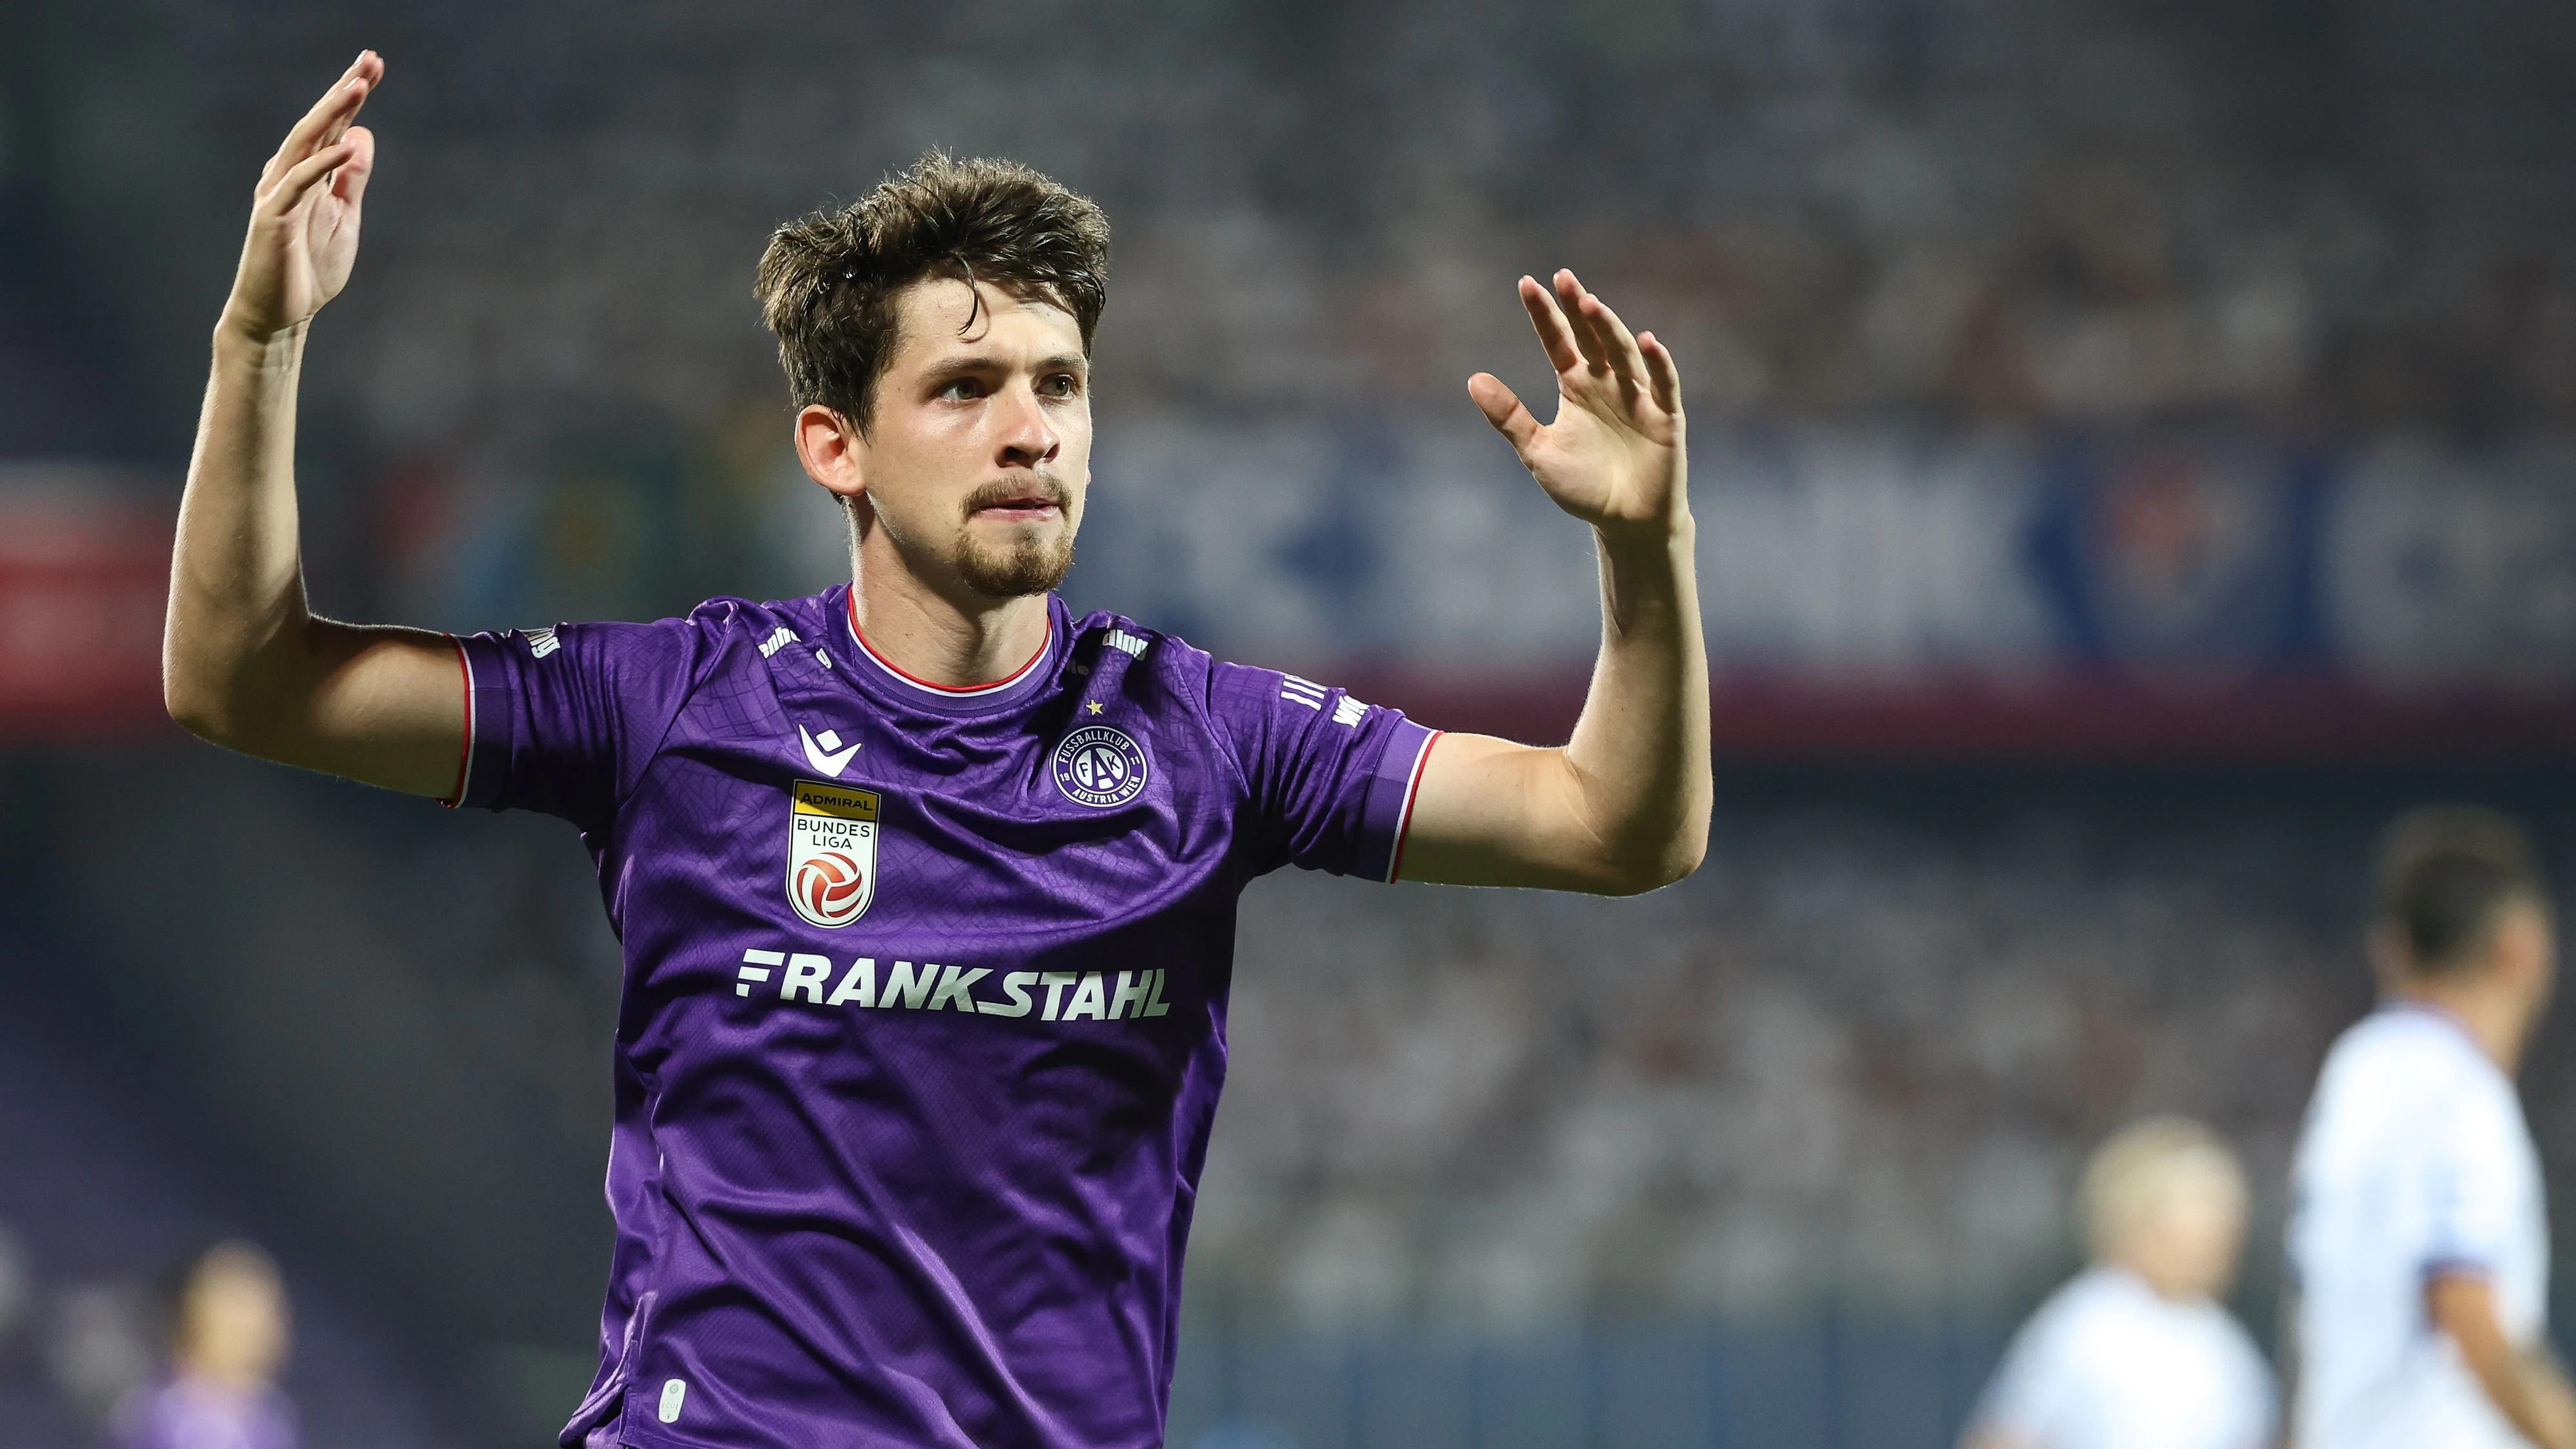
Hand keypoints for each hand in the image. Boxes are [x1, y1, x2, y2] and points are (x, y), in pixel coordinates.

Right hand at [220, 52, 382, 343]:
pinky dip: (321, 163)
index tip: (375, 66)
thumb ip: (351, 179)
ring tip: (359, 85)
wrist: (281, 314)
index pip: (332, 126)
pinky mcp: (272, 217)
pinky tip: (345, 144)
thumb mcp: (344, 217)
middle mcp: (289, 175)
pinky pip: (297, 184)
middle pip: (319, 124)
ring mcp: (278, 193)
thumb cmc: (309, 268)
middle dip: (344, 90)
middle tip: (370, 60)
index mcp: (308, 174)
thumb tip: (360, 136)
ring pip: (306, 143)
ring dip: (332, 113)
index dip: (351, 96)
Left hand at [1468, 270, 1685, 539]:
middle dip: (1578, 308)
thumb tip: (1473, 379)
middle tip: (1563, 277)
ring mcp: (1638, 397)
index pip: (1559, 341)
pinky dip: (1657, 364)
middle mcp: (1607, 383)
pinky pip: (1663, 385)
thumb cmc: (1583, 487)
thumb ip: (1509, 417)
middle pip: (1592, 337)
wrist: (1625, 523)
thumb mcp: (1538, 452)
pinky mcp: (1665, 417)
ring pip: (1623, 354)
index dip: (1545, 314)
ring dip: (1609, 328)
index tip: (1526, 284)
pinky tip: (1647, 342)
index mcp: (1576, 386)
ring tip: (1591, 303)